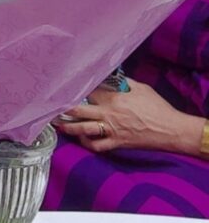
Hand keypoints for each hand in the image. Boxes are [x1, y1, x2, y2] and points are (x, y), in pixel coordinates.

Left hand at [55, 81, 203, 154]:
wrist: (172, 130)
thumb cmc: (158, 108)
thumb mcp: (142, 89)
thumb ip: (124, 82)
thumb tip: (112, 77)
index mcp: (114, 98)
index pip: (89, 92)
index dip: (76, 90)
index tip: (64, 88)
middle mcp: (109, 113)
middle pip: (78, 110)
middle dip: (63, 108)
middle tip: (51, 107)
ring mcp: (112, 129)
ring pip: (83, 129)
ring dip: (68, 127)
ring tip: (58, 125)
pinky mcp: (117, 142)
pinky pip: (97, 145)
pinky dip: (87, 143)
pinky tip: (81, 139)